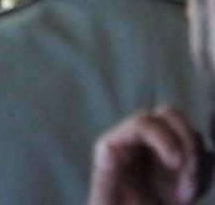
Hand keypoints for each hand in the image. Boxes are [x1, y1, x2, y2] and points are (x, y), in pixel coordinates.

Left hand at [90, 106, 212, 204]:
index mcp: (119, 143)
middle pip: (171, 115)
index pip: (144, 122)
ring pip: (193, 136)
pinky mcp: (183, 165)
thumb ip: (106, 175)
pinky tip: (187, 197)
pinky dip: (204, 176)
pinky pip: (205, 157)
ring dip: (197, 164)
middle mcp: (142, 141)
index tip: (176, 163)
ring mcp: (164, 150)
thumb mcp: (107, 198)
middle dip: (187, 140)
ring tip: (185, 195)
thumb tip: (108, 149)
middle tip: (188, 174)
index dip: (164, 137)